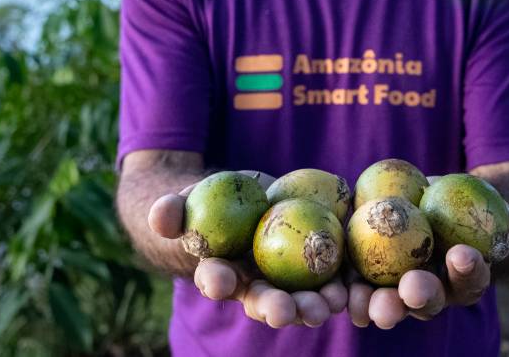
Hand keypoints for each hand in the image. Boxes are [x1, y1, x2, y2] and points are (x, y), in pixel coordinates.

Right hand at [147, 171, 348, 327]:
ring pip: (300, 297)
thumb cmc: (208, 201)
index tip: (219, 280)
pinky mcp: (316, 266)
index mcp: (221, 273)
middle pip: (264, 300)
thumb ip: (172, 209)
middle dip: (274, 307)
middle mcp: (254, 285)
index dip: (217, 281)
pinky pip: (330, 279)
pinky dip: (340, 286)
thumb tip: (159, 215)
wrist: (245, 198)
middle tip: (283, 310)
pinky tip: (349, 290)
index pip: (216, 279)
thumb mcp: (188, 200)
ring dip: (312, 305)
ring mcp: (286, 280)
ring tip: (324, 306)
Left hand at [346, 206, 508, 328]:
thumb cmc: (471, 202)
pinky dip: (351, 295)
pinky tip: (345, 296)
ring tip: (374, 304)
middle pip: (427, 301)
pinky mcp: (365, 276)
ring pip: (391, 303)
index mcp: (463, 278)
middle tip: (413, 286)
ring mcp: (396, 288)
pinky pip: (358, 289)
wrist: (429, 195)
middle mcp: (432, 291)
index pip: (470, 280)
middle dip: (420, 297)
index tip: (462, 253)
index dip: (468, 271)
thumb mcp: (496, 205)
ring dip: (383, 307)